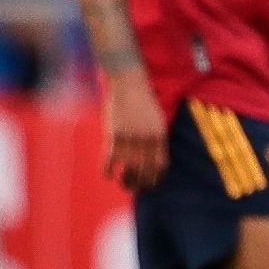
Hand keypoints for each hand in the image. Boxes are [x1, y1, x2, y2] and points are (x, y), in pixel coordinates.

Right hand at [102, 70, 168, 192]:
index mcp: (160, 135)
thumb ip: (155, 139)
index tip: (151, 183)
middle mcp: (146, 139)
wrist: (129, 82)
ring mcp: (130, 137)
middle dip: (140, 184)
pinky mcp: (113, 135)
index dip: (156, 178)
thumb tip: (153, 159)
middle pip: (145, 171)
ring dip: (125, 180)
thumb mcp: (157, 119)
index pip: (161, 165)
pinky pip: (109, 161)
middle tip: (135, 187)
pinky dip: (107, 171)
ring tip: (122, 182)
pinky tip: (108, 174)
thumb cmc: (144, 100)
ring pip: (127, 170)